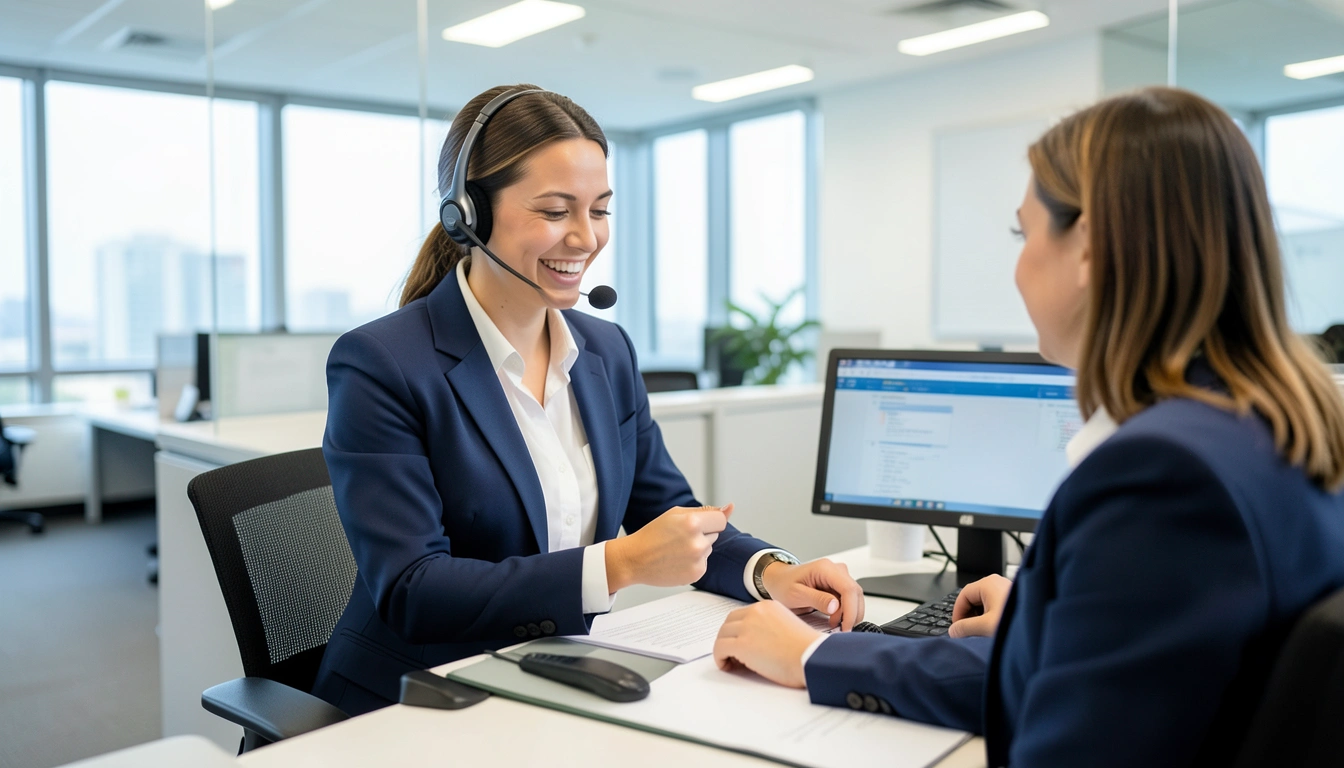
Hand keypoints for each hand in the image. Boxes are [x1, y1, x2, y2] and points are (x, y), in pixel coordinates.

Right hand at [605, 504, 733, 590]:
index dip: (709, 521)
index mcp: (693, 522)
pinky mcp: (696, 574)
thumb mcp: (675, 514)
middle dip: (702, 534)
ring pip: (709, 549)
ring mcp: (698, 560)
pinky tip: (676, 560)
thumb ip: (705, 511)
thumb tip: (730, 508)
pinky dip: (694, 562)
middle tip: (678, 537)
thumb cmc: (653, 534)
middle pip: (715, 534)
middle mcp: (698, 542)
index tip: (699, 524)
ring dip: (698, 548)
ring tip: (675, 550)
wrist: (634, 559)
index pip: (721, 520)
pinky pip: (703, 563)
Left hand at [713, 600, 820, 687]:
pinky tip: (728, 666)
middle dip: (728, 638)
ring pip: (721, 636)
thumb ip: (770, 627)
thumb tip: (757, 642)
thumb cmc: (807, 650)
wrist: (812, 658)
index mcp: (767, 606)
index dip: (738, 631)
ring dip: (724, 649)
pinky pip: (719, 649)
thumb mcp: (788, 626)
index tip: (740, 644)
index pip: (742, 615)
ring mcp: (747, 627)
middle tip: (733, 654)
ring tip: (732, 662)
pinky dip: (720, 659)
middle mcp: (755, 612)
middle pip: (728, 624)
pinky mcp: (742, 644)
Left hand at [760, 558, 865, 630]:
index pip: (849, 589)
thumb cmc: (784, 584)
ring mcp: (839, 577)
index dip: (851, 611)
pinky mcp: (839, 585)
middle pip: (855, 594)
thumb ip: (816, 599)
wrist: (779, 580)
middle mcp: (836, 570)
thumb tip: (836, 607)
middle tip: (839, 629)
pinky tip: (834, 620)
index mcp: (825, 568)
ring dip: (849, 614)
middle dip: (850, 615)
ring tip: (833, 624)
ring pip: (855, 598)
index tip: (845, 627)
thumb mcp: (795, 594)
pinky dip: (845, 613)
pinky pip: (850, 600)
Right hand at [948, 574, 1012, 637]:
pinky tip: (994, 627)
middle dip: (969, 616)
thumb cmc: (1017, 621)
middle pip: (972, 599)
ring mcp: (1005, 589)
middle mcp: (996, 582)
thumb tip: (954, 630)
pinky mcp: (1011, 597)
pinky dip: (990, 616)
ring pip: (983, 603)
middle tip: (969, 631)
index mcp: (988, 584)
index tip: (957, 627)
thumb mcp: (986, 627)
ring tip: (983, 631)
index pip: (962, 596)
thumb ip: (965, 628)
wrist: (1045, 627)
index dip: (958, 614)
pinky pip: (994, 605)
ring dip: (980, 617)